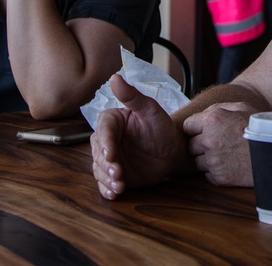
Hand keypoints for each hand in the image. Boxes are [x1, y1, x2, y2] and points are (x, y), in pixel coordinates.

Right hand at [91, 74, 185, 199]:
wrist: (172, 150)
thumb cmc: (162, 126)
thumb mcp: (150, 109)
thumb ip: (132, 96)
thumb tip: (115, 77)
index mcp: (111, 121)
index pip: (104, 132)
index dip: (106, 144)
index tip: (111, 154)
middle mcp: (106, 140)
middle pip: (98, 153)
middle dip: (106, 165)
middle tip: (118, 174)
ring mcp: (109, 158)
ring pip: (100, 169)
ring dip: (107, 179)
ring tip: (119, 185)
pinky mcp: (114, 174)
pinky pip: (105, 182)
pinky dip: (107, 189)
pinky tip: (114, 193)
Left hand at [181, 102, 257, 186]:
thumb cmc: (260, 128)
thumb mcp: (242, 107)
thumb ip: (218, 108)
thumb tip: (202, 114)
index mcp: (212, 120)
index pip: (187, 126)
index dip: (196, 128)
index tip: (204, 131)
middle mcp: (208, 140)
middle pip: (191, 145)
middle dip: (201, 144)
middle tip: (220, 143)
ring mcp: (213, 161)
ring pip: (198, 162)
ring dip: (208, 159)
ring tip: (227, 154)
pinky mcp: (219, 177)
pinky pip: (208, 175)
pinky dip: (216, 171)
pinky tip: (230, 165)